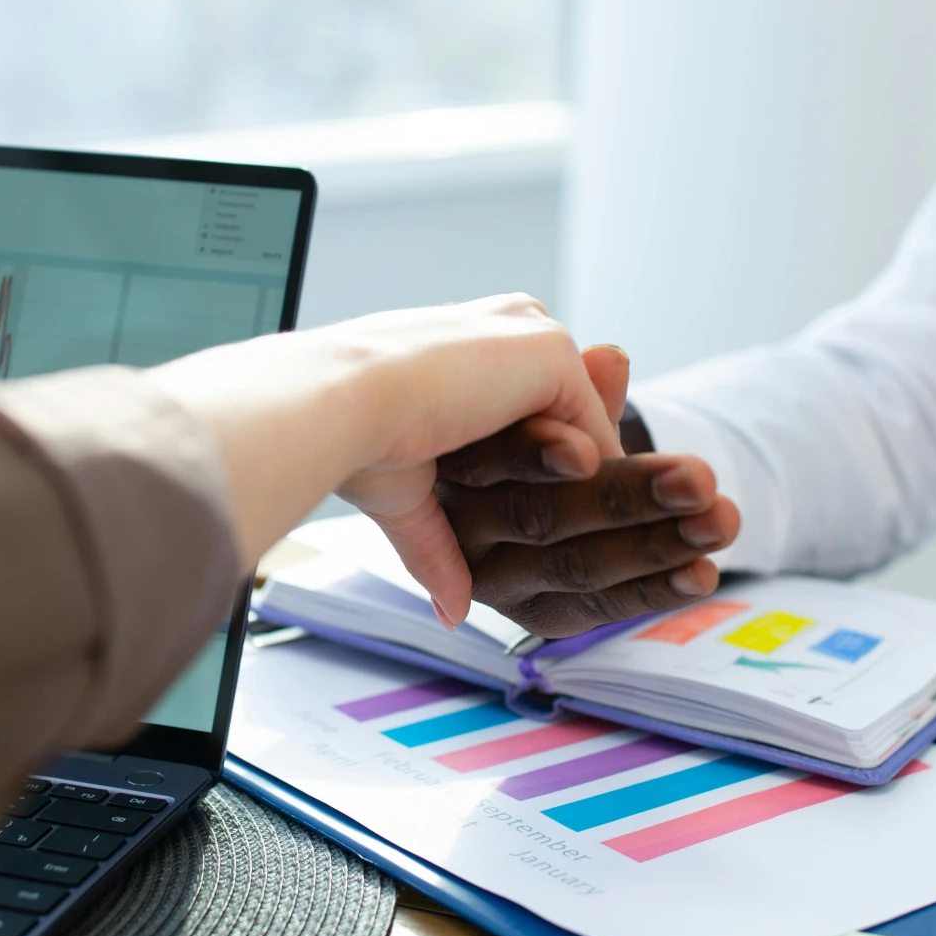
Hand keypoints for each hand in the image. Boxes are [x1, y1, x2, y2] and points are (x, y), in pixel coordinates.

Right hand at [143, 295, 623, 617]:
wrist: (337, 405)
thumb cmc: (352, 441)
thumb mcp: (410, 492)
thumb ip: (442, 539)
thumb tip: (452, 611)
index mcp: (472, 340)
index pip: (538, 399)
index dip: (549, 461)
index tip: (554, 515)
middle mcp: (508, 324)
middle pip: (572, 407)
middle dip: (580, 475)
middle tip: (582, 536)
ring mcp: (533, 335)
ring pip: (586, 425)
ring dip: (591, 486)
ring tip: (594, 542)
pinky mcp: (552, 356)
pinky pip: (597, 433)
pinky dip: (593, 484)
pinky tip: (579, 523)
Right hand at [436, 346, 739, 637]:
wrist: (527, 486)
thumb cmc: (531, 430)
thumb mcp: (549, 405)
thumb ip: (579, 392)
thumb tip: (613, 358)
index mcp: (452, 463)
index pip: (495, 459)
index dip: (539, 453)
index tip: (592, 451)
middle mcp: (463, 530)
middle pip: (544, 517)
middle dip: (629, 498)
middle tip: (697, 479)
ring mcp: (497, 582)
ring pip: (577, 565)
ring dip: (657, 544)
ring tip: (720, 520)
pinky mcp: (537, 616)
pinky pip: (600, 606)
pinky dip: (655, 590)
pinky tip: (702, 573)